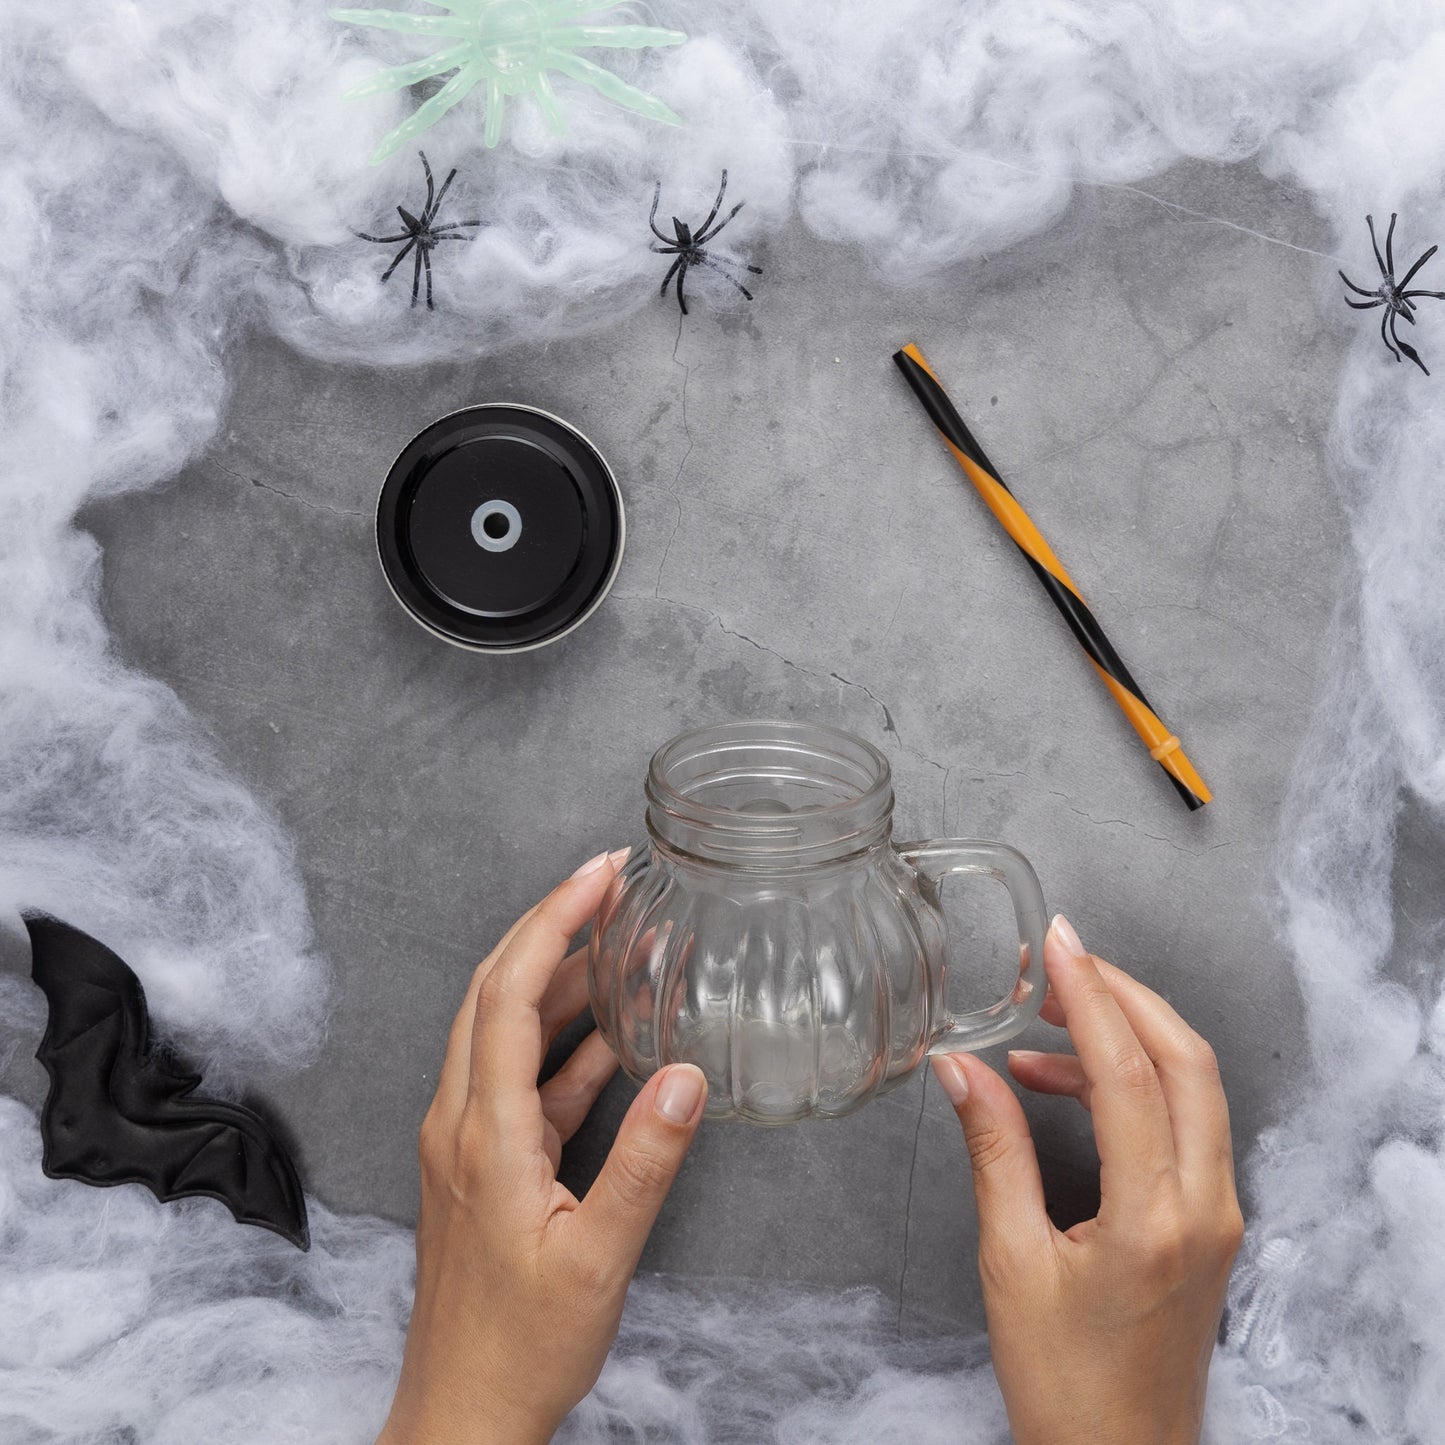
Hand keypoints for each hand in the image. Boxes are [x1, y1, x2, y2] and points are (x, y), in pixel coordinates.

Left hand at [377, 850, 707, 1444]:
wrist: (464, 1412)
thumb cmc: (521, 1346)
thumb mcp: (599, 1256)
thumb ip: (645, 1162)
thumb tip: (686, 1078)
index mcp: (482, 1133)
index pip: (507, 993)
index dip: (552, 922)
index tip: (598, 877)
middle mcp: (460, 1120)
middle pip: (494, 990)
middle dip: (551, 927)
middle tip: (610, 887)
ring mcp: (465, 1139)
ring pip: (502, 1027)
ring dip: (556, 978)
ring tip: (619, 945)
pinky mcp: (481, 1161)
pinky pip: (518, 1076)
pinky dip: (562, 1040)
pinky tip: (610, 1033)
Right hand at [931, 915, 1243, 1444]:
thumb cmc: (1064, 1382)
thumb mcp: (1010, 1263)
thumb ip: (993, 1152)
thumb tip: (960, 1069)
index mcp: (1153, 1219)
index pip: (1131, 1073)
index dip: (1092, 998)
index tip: (1059, 945)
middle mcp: (1204, 1208)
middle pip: (1187, 1060)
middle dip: (1125, 995)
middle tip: (1064, 961)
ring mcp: (1218, 1216)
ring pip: (1196, 1086)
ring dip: (1130, 1035)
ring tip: (1048, 1026)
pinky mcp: (1211, 1223)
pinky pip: (1187, 1123)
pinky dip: (1136, 1082)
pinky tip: (1068, 1085)